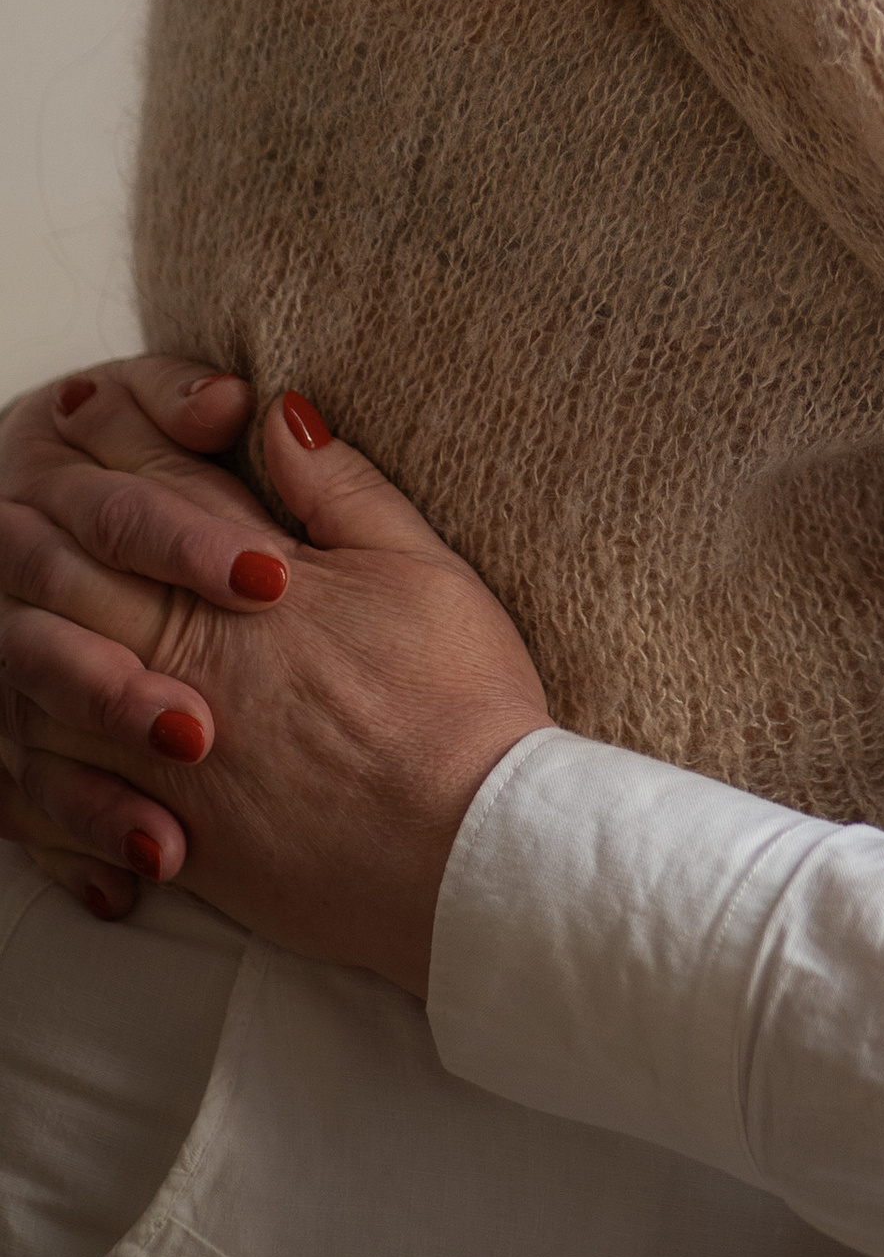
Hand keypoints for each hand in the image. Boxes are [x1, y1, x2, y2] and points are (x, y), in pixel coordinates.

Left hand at [0, 378, 547, 998]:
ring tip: (13, 608)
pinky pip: (66, 786)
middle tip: (16, 498)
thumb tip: (279, 412)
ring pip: (51, 675)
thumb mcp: (419, 565)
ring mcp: (169, 750)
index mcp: (249, 581)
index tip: (88, 410)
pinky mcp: (172, 830)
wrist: (465, 847)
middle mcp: (190, 656)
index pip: (159, 487)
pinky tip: (39, 732)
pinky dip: (39, 754)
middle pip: (81, 572)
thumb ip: (337, 486)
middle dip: (45, 525)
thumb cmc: (460, 702)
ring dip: (27, 633)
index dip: (117, 440)